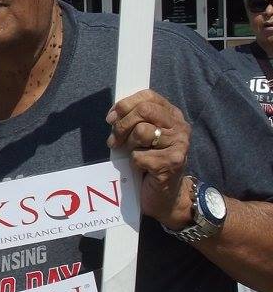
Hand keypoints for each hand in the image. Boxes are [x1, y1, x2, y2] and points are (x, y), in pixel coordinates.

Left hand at [106, 90, 191, 226]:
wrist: (165, 195)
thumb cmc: (149, 163)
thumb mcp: (142, 137)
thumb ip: (134, 121)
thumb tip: (113, 115)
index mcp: (172, 116)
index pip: (148, 96)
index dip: (125, 105)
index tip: (111, 118)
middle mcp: (180, 127)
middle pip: (144, 110)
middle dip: (122, 125)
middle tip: (115, 140)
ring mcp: (179, 144)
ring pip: (141, 131)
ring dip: (129, 146)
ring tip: (133, 155)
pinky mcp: (173, 162)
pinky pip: (139, 155)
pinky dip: (133, 163)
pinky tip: (142, 169)